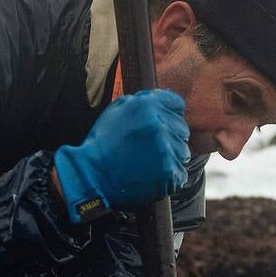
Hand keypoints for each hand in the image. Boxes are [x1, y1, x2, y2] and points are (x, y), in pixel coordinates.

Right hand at [52, 89, 189, 224]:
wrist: (93, 175)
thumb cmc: (103, 144)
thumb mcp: (116, 110)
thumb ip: (142, 101)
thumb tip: (162, 98)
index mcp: (147, 106)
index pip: (177, 104)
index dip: (170, 115)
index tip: (163, 126)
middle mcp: (158, 124)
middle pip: (182, 129)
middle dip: (171, 138)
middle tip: (150, 149)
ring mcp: (165, 148)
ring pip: (183, 152)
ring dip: (170, 158)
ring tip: (149, 164)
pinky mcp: (168, 171)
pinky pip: (180, 173)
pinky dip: (170, 177)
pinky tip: (152, 176)